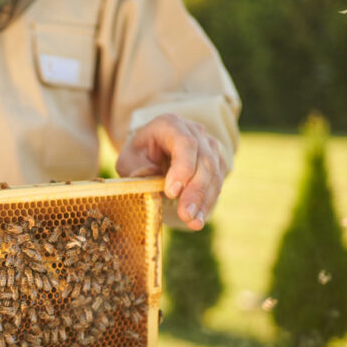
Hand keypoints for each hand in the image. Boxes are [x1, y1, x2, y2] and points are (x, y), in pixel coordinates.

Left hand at [115, 113, 228, 230]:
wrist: (154, 149)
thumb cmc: (139, 154)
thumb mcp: (128, 159)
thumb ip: (136, 168)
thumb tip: (153, 179)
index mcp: (170, 124)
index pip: (185, 144)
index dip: (182, 168)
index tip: (172, 193)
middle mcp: (195, 132)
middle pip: (204, 160)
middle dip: (195, 191)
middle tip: (185, 214)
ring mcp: (209, 146)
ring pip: (214, 173)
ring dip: (204, 201)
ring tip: (193, 222)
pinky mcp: (216, 162)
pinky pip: (217, 183)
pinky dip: (207, 202)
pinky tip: (198, 219)